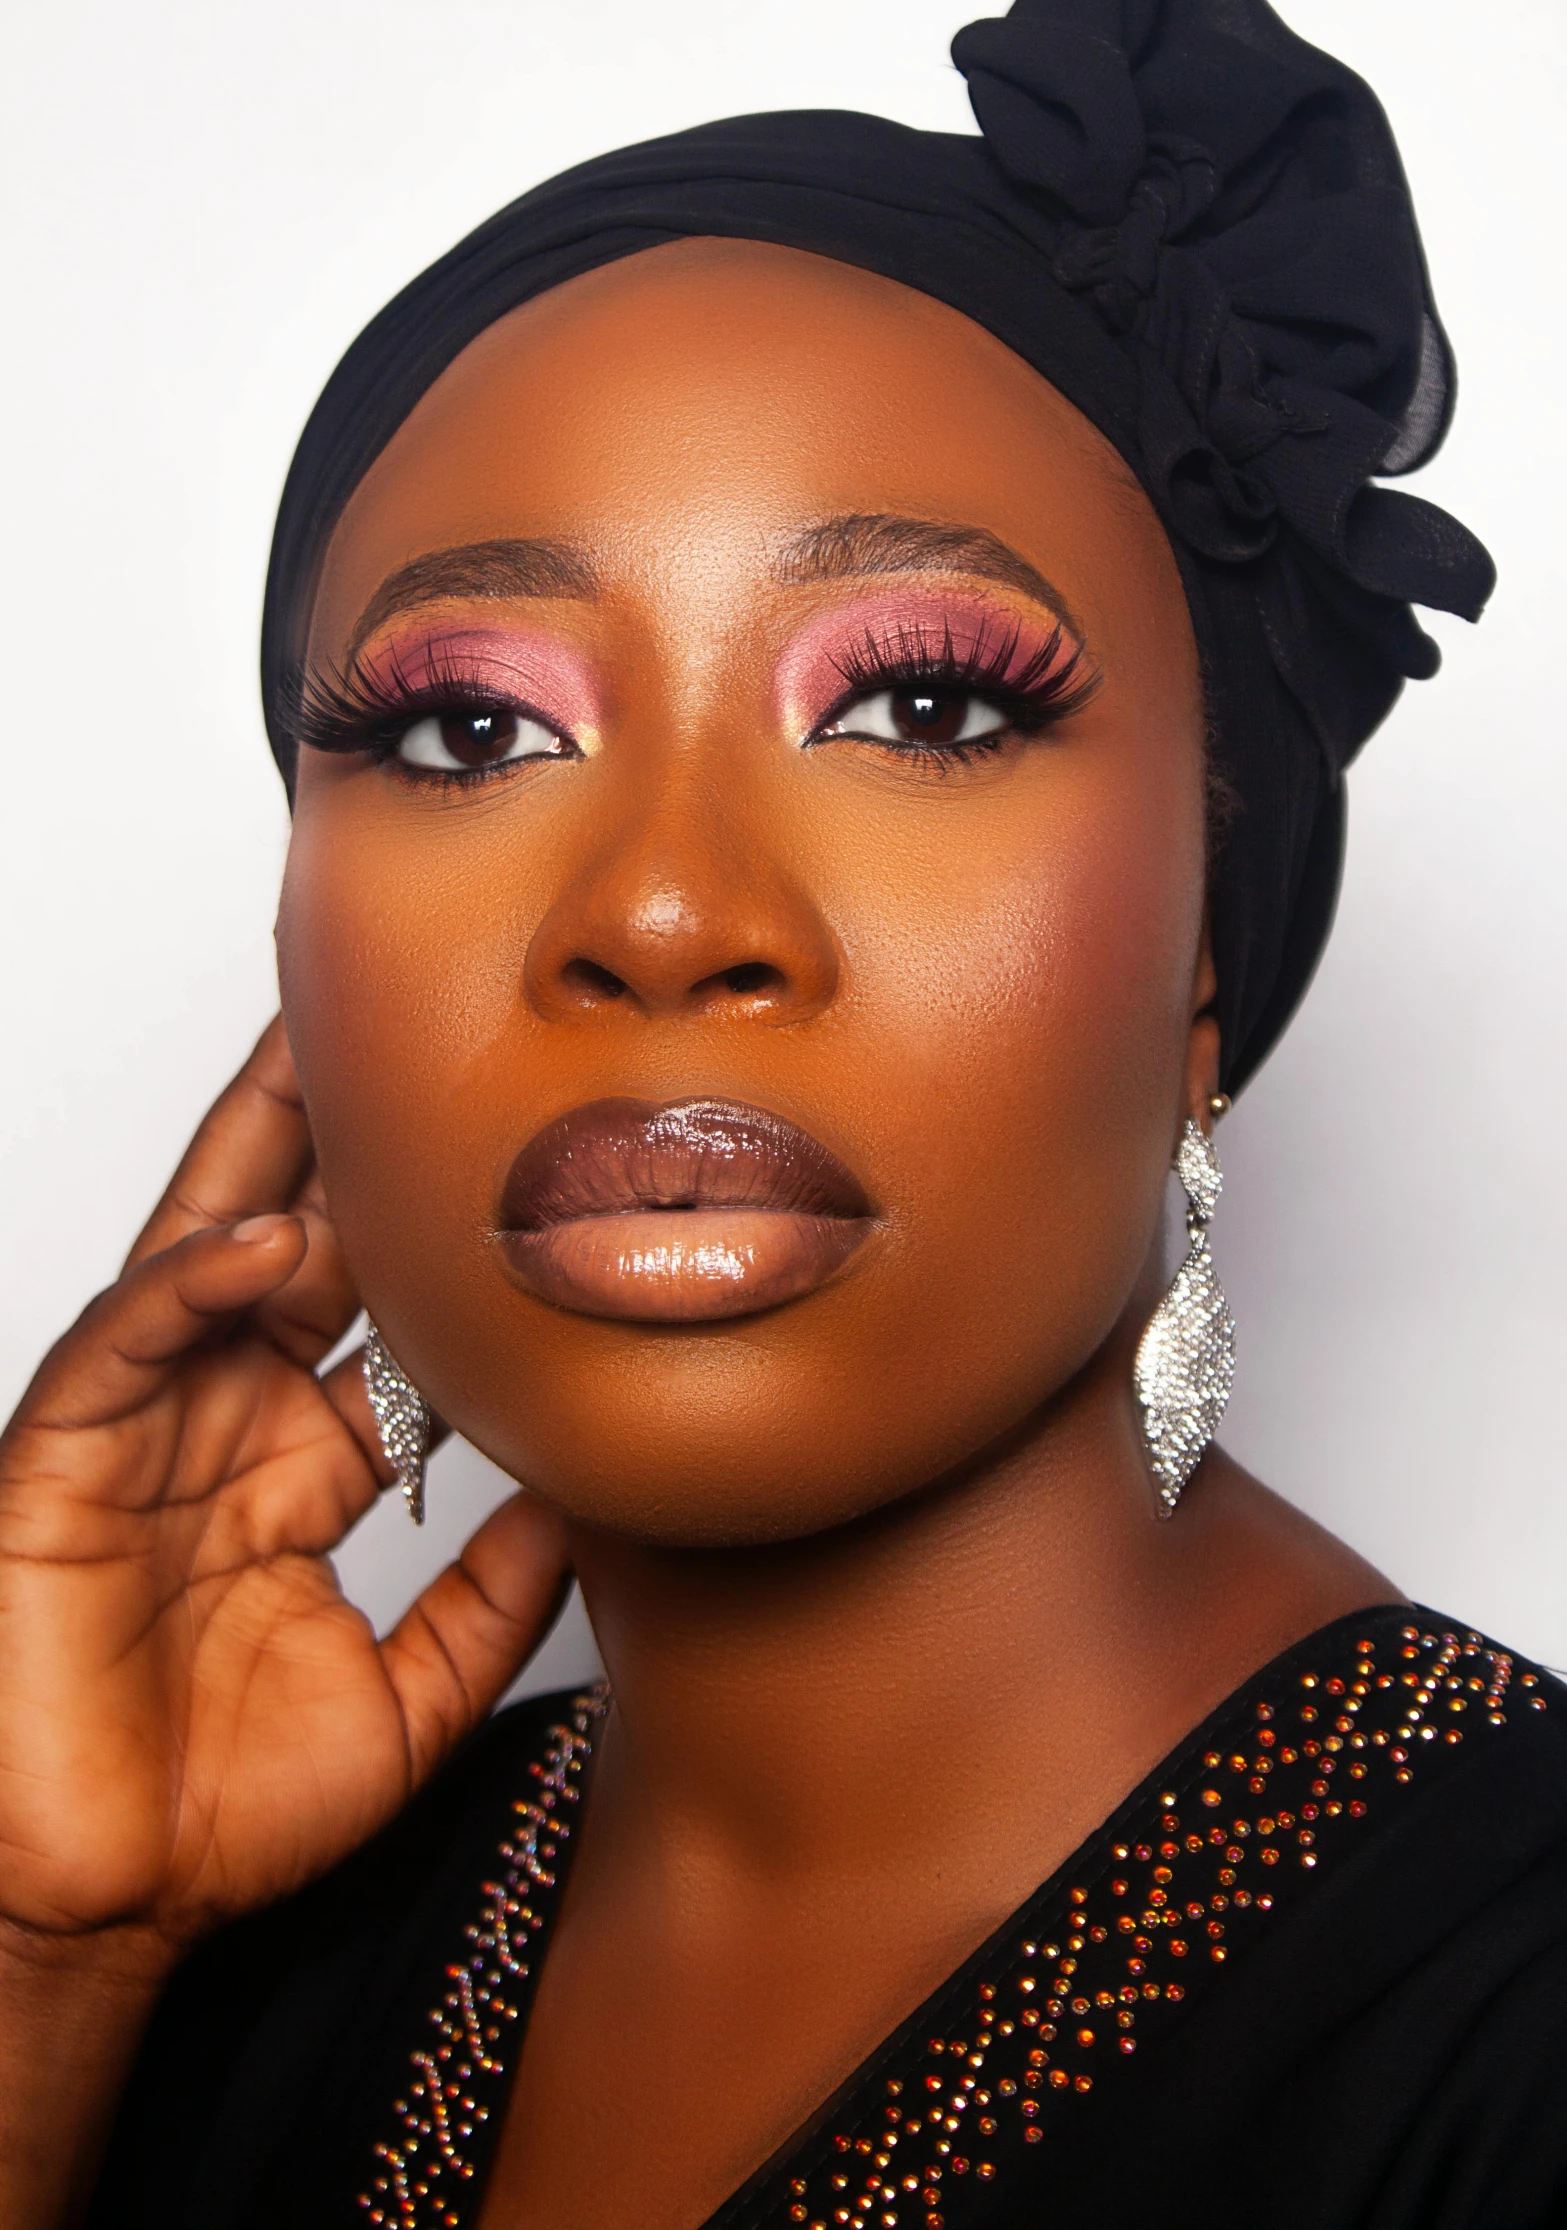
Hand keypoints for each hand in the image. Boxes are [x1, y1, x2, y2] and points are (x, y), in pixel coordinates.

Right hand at [0, 1018, 569, 1967]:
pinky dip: (185, 1287)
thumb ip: (492, 1607)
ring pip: (201, 1258)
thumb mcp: (406, 1701)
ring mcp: (140, 1436)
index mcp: (296, 1468)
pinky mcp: (58, 1466)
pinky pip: (123, 1350)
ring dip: (262, 1160)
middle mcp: (222, 1428)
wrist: (103, 1910)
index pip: (379, 1318)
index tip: (524, 1165)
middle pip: (295, 1247)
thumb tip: (581, 1512)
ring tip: (329, 1057)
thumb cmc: (222, 1814)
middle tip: (410, 1034)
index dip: (440, 1242)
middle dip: (343, 1143)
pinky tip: (260, 1242)